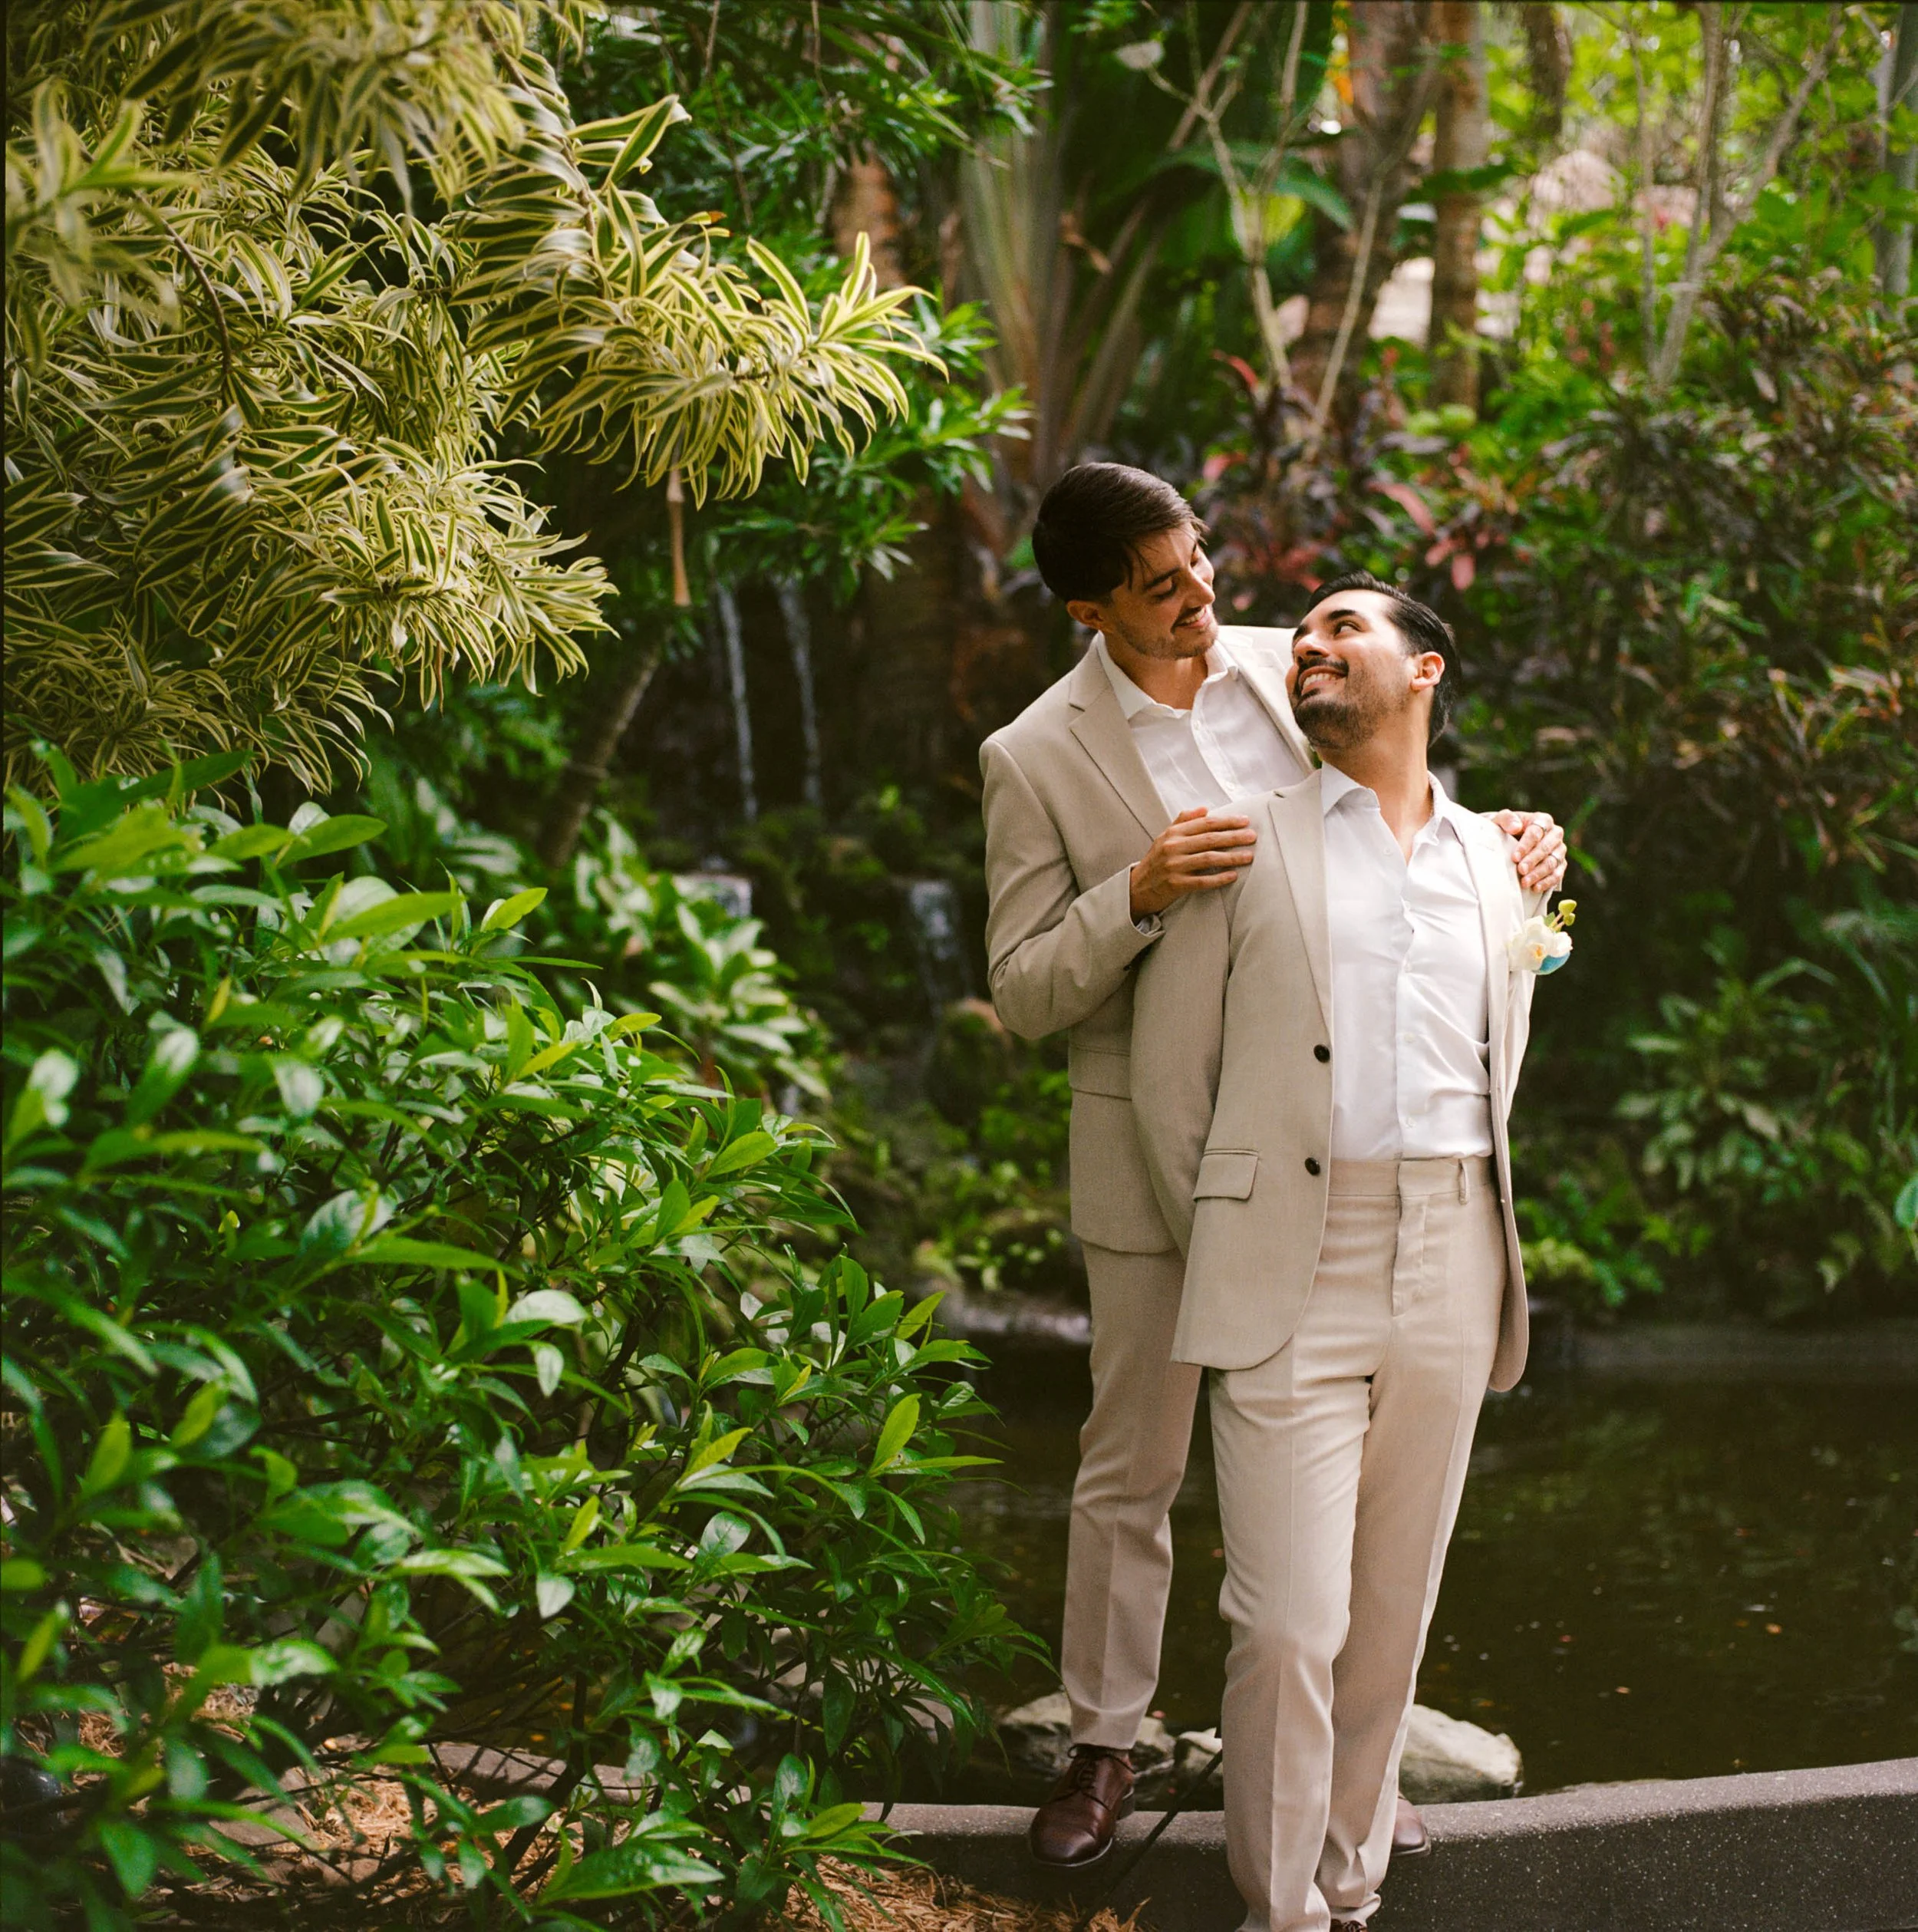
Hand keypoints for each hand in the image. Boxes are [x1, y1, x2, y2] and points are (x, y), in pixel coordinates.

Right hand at [1129, 807, 1256, 918]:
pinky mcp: (1176, 885)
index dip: (1227, 821)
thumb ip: (1183, 821)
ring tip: (1248, 856)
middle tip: (1252, 837)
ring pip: (1209, 859)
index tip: (1244, 821)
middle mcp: (1173, 847)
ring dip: (1231, 857)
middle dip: (1234, 837)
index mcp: (1173, 833)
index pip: (1205, 823)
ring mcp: (1174, 866)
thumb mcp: (1165, 837)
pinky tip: (1232, 876)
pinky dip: (1219, 878)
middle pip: (1210, 839)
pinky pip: (1202, 881)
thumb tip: (1205, 809)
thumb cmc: (1156, 861)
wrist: (1137, 887)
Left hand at [1489, 809, 1566, 893]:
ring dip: (1538, 873)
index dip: (1526, 845)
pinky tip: (1536, 888)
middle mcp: (1555, 834)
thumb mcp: (1502, 821)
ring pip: (1552, 862)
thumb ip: (1506, 819)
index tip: (1515, 857)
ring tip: (1524, 882)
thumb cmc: (1507, 829)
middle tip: (1521, 870)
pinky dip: (1547, 882)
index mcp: (1543, 820)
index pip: (1536, 832)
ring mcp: (1559, 850)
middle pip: (1546, 848)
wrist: (1512, 840)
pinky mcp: (1560, 864)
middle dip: (1532, 860)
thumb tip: (1515, 827)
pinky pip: (1557, 874)